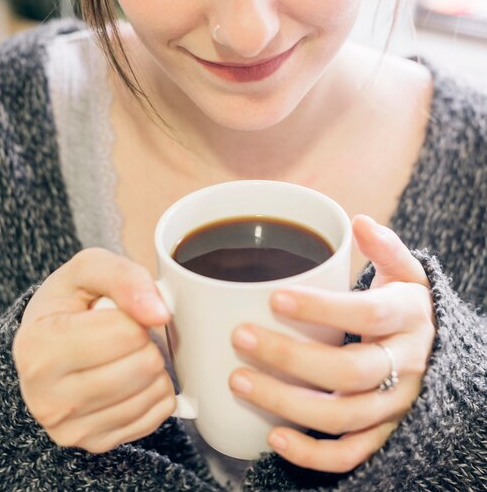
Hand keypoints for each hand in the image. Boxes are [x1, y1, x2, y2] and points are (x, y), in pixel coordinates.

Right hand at [13, 248, 174, 452]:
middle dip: (147, 341)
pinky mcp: (95, 443)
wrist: (49, 342)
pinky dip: (156, 390)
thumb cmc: (71, 302)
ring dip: (154, 365)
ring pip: (153, 392)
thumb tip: (160, 313)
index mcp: (40, 347)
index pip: (128, 332)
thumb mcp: (89, 268)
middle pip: (144, 365)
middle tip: (126, 334)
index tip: (118, 312)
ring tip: (126, 354)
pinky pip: (157, 414)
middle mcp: (48, 396)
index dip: (136, 314)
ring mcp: (70, 427)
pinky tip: (132, 376)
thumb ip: (124, 277)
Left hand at [229, 215, 434, 472]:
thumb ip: (385, 247)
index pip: (367, 314)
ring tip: (238, 380)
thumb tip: (359, 222)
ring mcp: (395, 404)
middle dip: (290, 357)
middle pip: (350, 370)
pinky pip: (352, 452)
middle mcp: (406, 364)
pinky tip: (273, 436)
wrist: (436, 351)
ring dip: (287, 402)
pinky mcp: (384, 432)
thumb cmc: (404, 305)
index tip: (274, 298)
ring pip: (343, 414)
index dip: (322, 308)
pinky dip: (312, 453)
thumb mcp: (406, 272)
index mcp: (407, 317)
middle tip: (241, 337)